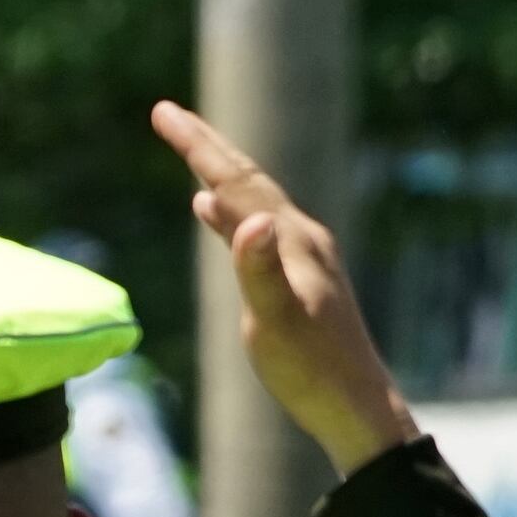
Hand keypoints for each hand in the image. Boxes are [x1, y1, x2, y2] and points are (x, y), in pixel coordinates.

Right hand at [149, 102, 423, 475]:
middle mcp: (301, 237)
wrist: (354, 405)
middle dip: (205, 145)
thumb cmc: (310, 369)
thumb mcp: (276, 321)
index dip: (198, 146)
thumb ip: (259, 269)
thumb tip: (244, 217)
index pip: (237, 181)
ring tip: (189, 153)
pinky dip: (226, 210)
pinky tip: (211, 213)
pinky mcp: (296, 277)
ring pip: (250, 199)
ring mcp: (301, 256)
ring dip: (215, 173)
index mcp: (292, 240)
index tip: (161, 111)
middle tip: (166, 114)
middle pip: (247, 179)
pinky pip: (254, 227)